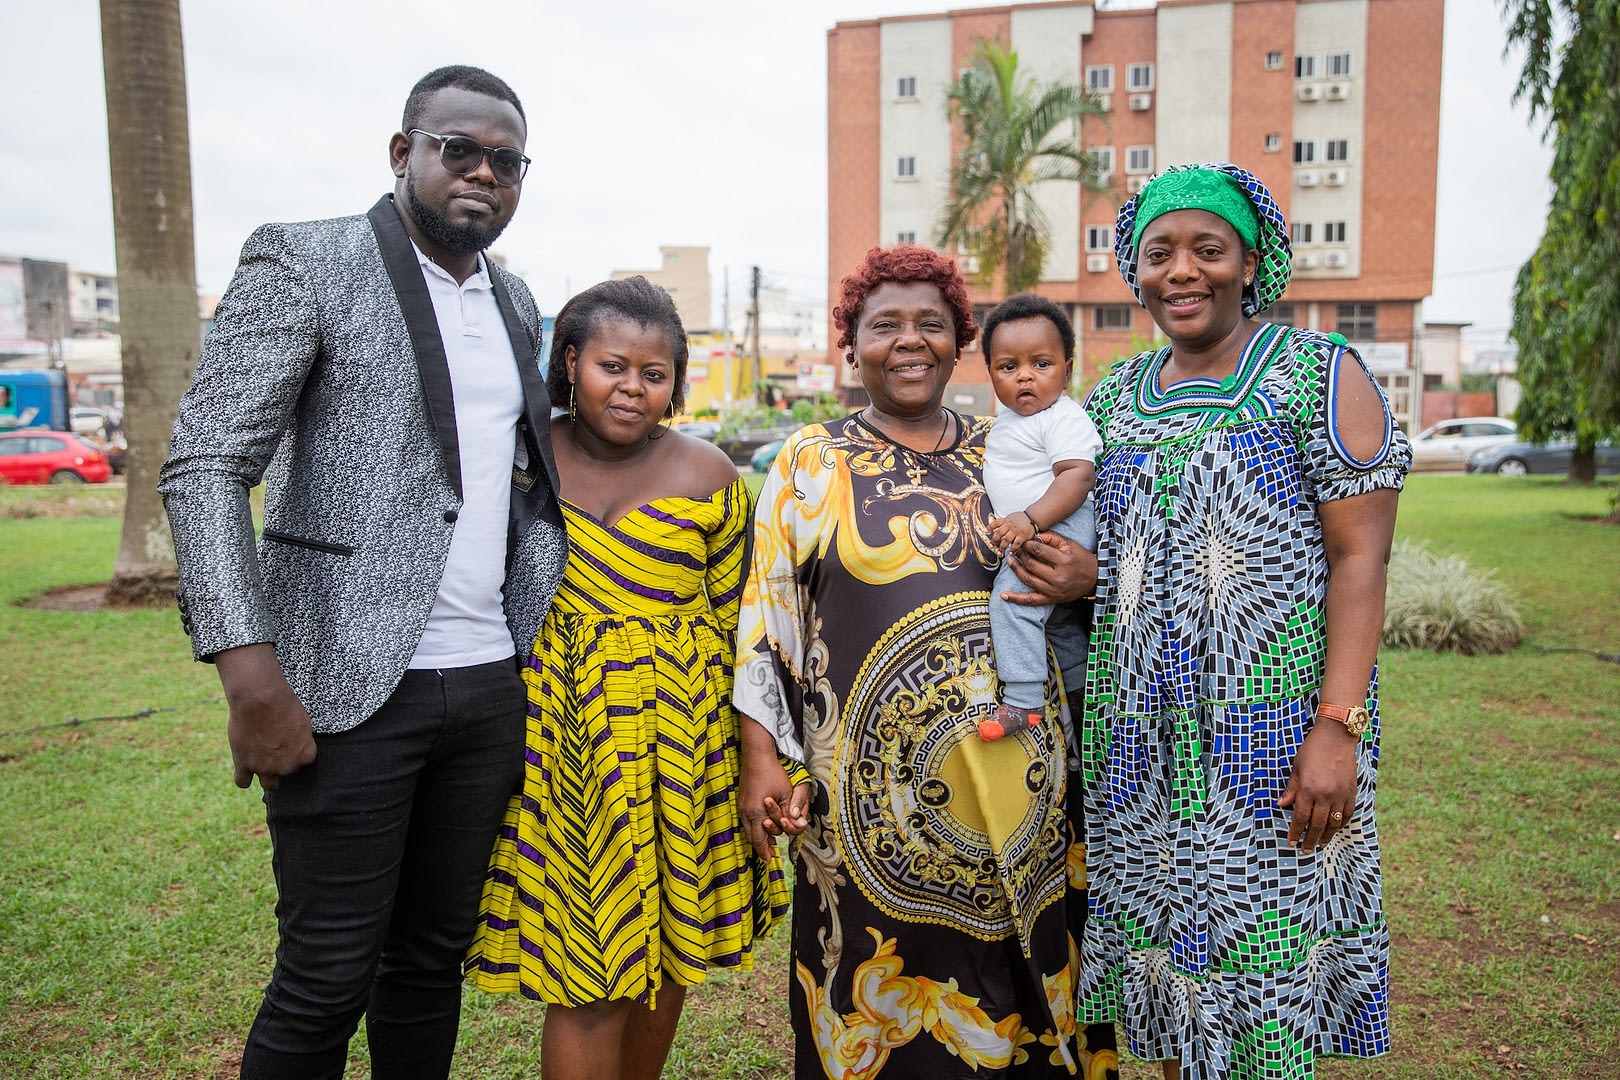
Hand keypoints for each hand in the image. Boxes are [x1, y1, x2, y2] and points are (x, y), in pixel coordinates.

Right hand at [214, 643, 316, 790]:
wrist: (259, 699)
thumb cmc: (283, 704)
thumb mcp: (302, 722)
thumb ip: (299, 740)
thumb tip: (294, 747)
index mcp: (305, 755)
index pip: (304, 762)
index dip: (296, 751)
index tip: (290, 740)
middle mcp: (287, 766)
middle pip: (286, 771)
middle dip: (282, 761)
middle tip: (274, 744)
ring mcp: (265, 767)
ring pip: (269, 784)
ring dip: (267, 776)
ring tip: (264, 764)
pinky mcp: (244, 764)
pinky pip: (242, 781)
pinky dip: (243, 777)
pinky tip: (244, 769)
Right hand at [738, 734, 809, 862]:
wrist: (756, 755)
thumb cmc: (773, 774)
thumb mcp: (787, 794)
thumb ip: (790, 813)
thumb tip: (798, 826)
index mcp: (757, 813)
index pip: (759, 840)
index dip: (764, 852)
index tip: (769, 860)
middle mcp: (746, 812)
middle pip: (751, 837)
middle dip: (760, 846)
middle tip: (768, 853)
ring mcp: (742, 805)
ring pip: (747, 828)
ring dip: (757, 836)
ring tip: (766, 841)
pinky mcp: (741, 799)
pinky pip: (746, 819)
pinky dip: (754, 825)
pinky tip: (761, 823)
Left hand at [989, 514, 1034, 553]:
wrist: (1033, 518)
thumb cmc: (1021, 519)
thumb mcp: (1010, 518)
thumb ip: (1002, 524)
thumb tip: (992, 530)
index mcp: (1006, 521)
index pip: (995, 523)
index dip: (990, 527)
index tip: (986, 531)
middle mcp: (1010, 525)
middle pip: (999, 533)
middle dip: (994, 541)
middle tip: (992, 546)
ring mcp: (1016, 531)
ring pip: (1006, 540)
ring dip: (1002, 547)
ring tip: (1000, 552)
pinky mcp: (1022, 536)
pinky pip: (1016, 544)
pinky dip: (1013, 549)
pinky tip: (1011, 552)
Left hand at [1003, 531, 1096, 605]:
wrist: (1094, 579)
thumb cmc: (1080, 559)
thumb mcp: (1069, 544)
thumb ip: (1051, 537)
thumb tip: (1032, 535)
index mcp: (1063, 561)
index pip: (1038, 550)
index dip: (1027, 544)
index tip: (1021, 540)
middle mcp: (1057, 577)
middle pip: (1031, 564)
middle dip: (1020, 554)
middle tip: (1014, 548)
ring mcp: (1052, 590)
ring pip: (1027, 579)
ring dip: (1015, 569)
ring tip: (1009, 560)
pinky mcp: (1050, 599)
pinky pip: (1030, 600)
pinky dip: (1016, 598)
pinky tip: (1003, 595)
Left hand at [1278, 721, 1358, 852]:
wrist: (1336, 737)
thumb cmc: (1312, 750)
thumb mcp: (1296, 767)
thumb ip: (1291, 789)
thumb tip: (1282, 805)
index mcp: (1308, 789)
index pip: (1300, 818)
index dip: (1296, 832)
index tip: (1292, 842)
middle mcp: (1325, 795)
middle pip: (1317, 825)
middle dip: (1310, 839)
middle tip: (1305, 849)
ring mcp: (1340, 794)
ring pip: (1334, 823)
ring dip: (1327, 836)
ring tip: (1320, 844)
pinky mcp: (1351, 792)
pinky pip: (1347, 813)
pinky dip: (1341, 824)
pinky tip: (1336, 829)